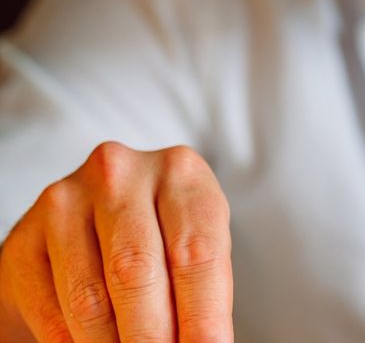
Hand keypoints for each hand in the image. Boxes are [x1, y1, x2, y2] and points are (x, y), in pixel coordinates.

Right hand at [0, 142, 232, 342]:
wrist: (98, 216)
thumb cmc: (164, 233)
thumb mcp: (194, 245)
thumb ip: (202, 290)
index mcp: (179, 173)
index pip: (196, 252)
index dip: (204, 315)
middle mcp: (120, 176)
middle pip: (137, 272)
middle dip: (155, 338)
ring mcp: (66, 201)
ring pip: (90, 298)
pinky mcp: (25, 238)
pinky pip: (51, 310)